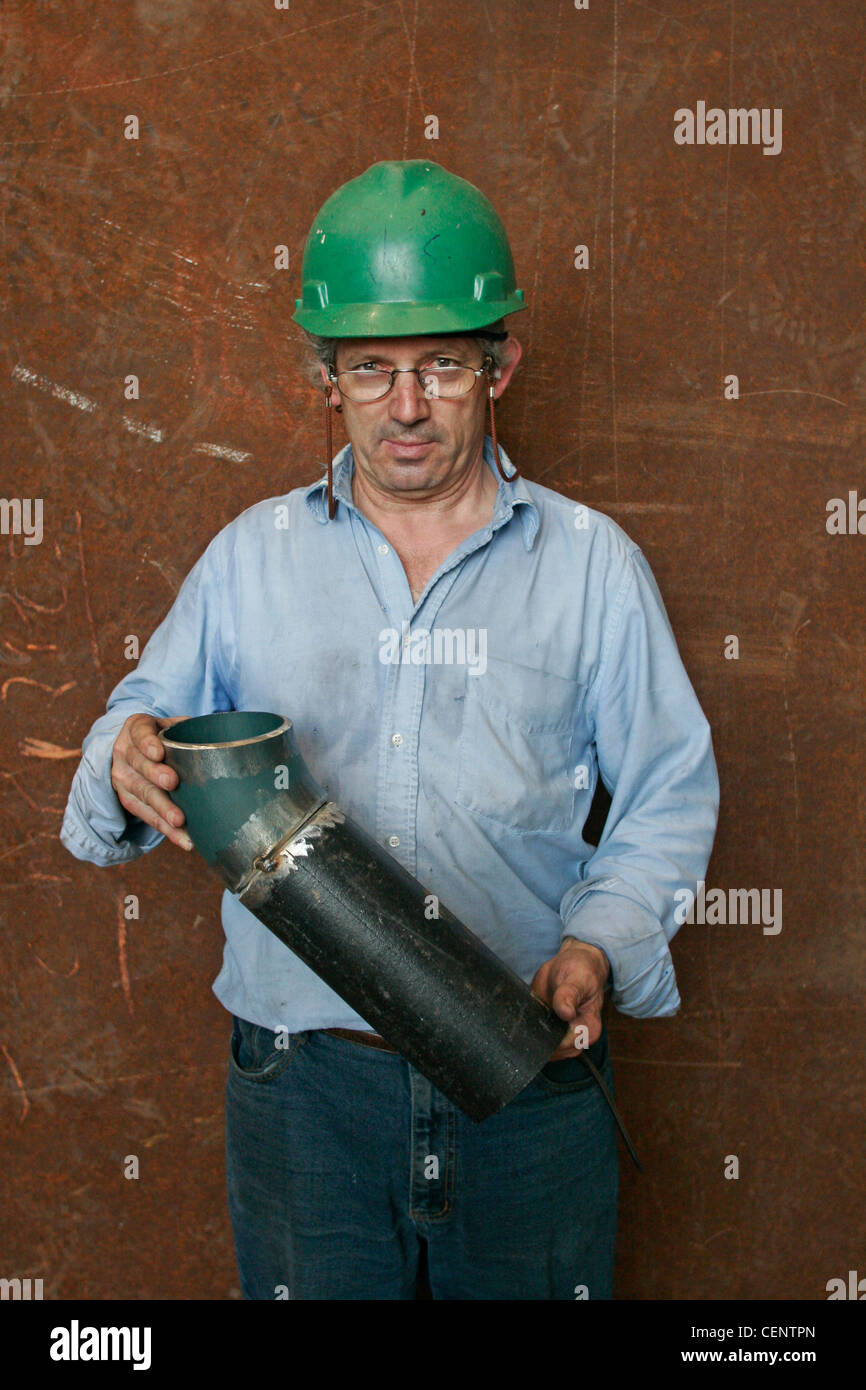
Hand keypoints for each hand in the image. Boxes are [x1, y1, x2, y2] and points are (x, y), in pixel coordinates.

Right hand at [110, 713, 192, 849]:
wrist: (132, 751)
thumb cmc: (161, 737)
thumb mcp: (170, 725)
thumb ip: (189, 729)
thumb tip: (223, 741)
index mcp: (136, 728)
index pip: (140, 733)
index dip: (148, 743)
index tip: (159, 752)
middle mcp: (125, 753)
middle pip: (140, 765)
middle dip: (156, 775)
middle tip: (173, 783)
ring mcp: (123, 778)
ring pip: (142, 794)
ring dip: (162, 808)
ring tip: (179, 820)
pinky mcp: (128, 801)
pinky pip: (147, 816)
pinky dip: (166, 830)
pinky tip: (183, 839)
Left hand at [530, 937, 610, 1061]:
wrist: (574, 964)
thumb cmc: (580, 970)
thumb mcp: (576, 978)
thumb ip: (569, 995)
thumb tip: (566, 1013)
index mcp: (589, 1028)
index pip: (565, 1045)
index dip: (549, 1037)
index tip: (536, 1021)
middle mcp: (577, 1038)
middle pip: (553, 1052)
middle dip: (538, 1037)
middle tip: (529, 1015)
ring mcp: (563, 1038)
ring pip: (542, 1049)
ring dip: (532, 1035)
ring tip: (530, 1012)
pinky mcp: (550, 1032)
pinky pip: (536, 1040)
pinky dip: (529, 1032)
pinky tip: (527, 1017)